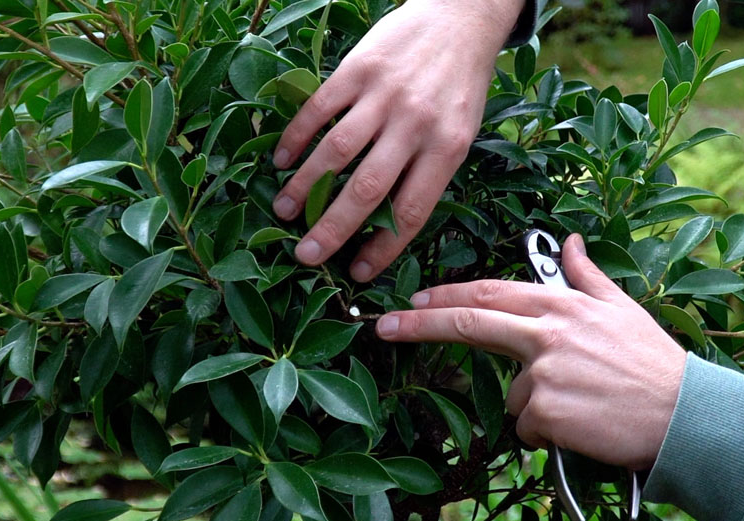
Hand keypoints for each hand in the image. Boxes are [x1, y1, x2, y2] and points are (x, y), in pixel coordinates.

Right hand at [271, 0, 523, 281]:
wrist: (461, 18)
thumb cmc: (460, 87)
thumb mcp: (460, 134)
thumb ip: (427, 172)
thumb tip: (387, 224)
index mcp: (447, 149)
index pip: (410, 211)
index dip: (381, 247)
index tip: (357, 272)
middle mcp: (415, 124)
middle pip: (367, 189)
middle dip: (333, 229)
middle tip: (305, 255)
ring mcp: (384, 95)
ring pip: (336, 151)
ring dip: (304, 186)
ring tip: (283, 212)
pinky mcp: (358, 68)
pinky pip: (320, 108)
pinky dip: (297, 137)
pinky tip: (282, 161)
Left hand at [375, 234, 687, 469]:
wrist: (685, 415)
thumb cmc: (654, 364)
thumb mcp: (622, 309)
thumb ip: (587, 276)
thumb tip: (570, 242)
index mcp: (562, 305)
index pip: (491, 293)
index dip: (447, 294)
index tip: (413, 297)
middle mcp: (547, 333)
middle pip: (470, 323)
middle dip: (419, 322)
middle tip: (384, 327)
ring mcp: (544, 373)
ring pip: (513, 395)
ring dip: (536, 406)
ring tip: (584, 407)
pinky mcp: (546, 413)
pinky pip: (529, 428)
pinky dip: (548, 434)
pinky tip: (583, 427)